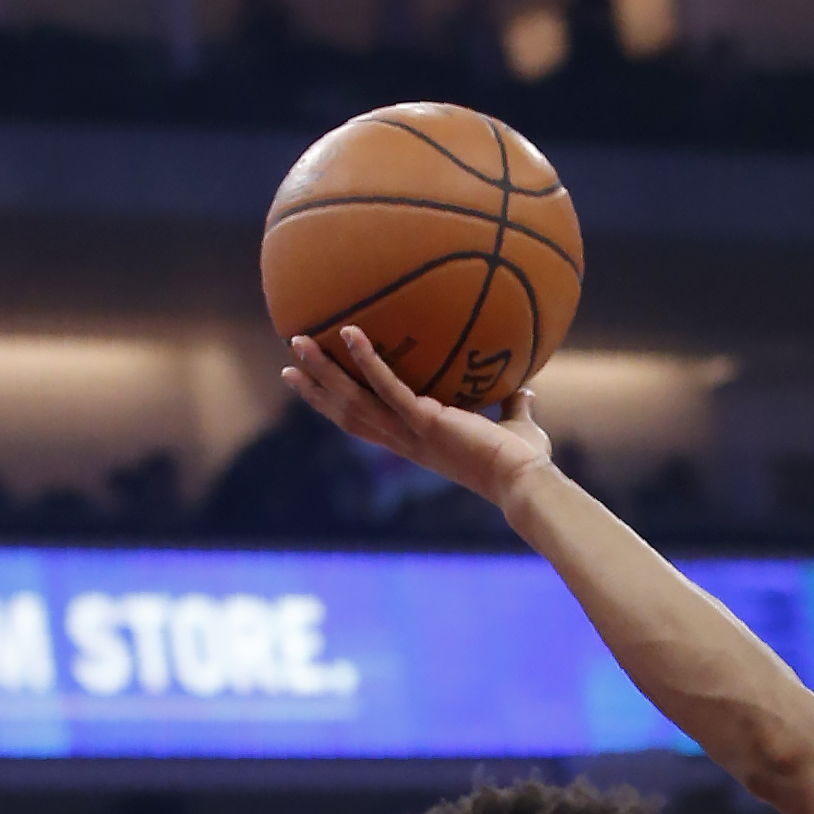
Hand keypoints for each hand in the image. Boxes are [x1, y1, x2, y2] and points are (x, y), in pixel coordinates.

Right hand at [282, 327, 555, 512]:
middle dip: (317, 391)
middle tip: (288, 366)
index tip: (318, 389)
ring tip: (298, 340)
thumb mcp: (516, 429)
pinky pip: (387, 386)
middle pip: (347, 414)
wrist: (525, 482)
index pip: (370, 424)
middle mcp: (406, 441)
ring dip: (324, 371)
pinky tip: (350, 331)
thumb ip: (513, 406)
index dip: (341, 407)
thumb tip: (525, 386)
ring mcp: (412, 432)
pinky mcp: (425, 421)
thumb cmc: (523, 463)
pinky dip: (367, 359)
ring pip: (353, 400)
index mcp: (417, 443)